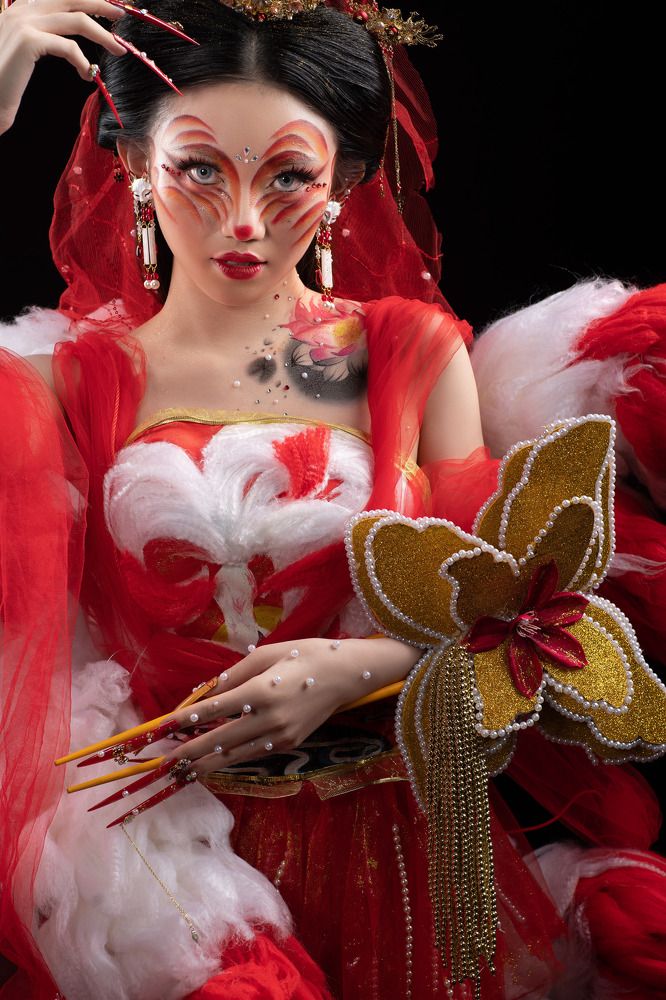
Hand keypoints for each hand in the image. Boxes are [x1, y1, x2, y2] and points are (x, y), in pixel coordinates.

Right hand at [0, 0, 124, 134]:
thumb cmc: (3, 82)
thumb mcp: (22, 52)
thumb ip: (40, 38)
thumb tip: (66, 42)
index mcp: (20, 9)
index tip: (105, 7)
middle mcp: (22, 9)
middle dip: (100, 4)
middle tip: (121, 15)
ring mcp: (24, 22)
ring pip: (77, 19)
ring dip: (103, 35)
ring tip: (118, 50)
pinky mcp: (28, 41)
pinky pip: (69, 47)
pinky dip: (84, 61)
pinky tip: (87, 74)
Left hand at [88, 636, 423, 826]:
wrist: (346, 673)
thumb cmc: (304, 654)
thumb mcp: (266, 654)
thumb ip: (233, 675)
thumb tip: (206, 694)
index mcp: (261, 691)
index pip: (213, 710)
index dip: (184, 721)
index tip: (161, 729)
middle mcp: (269, 718)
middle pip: (219, 741)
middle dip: (188, 753)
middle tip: (162, 762)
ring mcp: (280, 735)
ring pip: (235, 756)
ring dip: (205, 764)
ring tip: (180, 772)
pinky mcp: (290, 743)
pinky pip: (253, 755)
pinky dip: (230, 761)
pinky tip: (213, 765)